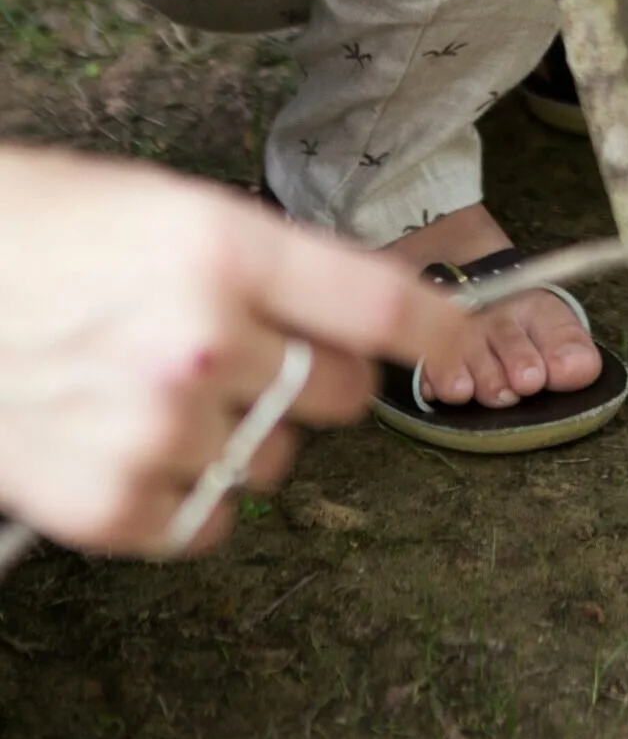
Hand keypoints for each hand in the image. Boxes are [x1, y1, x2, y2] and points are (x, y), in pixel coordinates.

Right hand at [0, 149, 460, 554]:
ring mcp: (157, 428)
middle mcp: (203, 342)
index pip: (377, 304)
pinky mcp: (109, 503)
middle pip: (337, 394)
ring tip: (169, 392)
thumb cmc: (54, 231)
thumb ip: (268, 268)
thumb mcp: (176, 212)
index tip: (462, 342)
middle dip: (316, 379)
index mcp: (227, 252)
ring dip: (245, 438)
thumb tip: (353, 318)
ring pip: (275, 462)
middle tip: (258, 360)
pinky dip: (192, 502)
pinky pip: (208, 526)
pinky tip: (146, 449)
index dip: (436, 329)